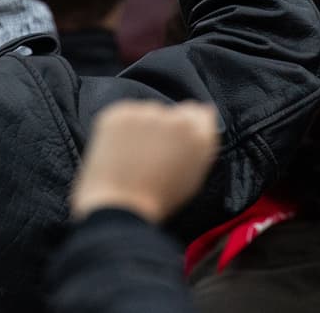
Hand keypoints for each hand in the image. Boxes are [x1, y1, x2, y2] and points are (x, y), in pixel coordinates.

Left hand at [70, 101, 218, 223]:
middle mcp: (177, 120)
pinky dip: (121, 128)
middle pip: (171, 112)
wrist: (122, 207)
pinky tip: (119, 151)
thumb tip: (200, 120)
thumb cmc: (158, 199)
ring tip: (133, 156)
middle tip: (151, 153)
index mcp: (199, 136)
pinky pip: (124, 114)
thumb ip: (199, 145)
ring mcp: (147, 114)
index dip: (187, 124)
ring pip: (147, 112)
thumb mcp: (193, 176)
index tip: (175, 137)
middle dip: (163, 126)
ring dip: (142, 126)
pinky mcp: (121, 114)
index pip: (199, 111)